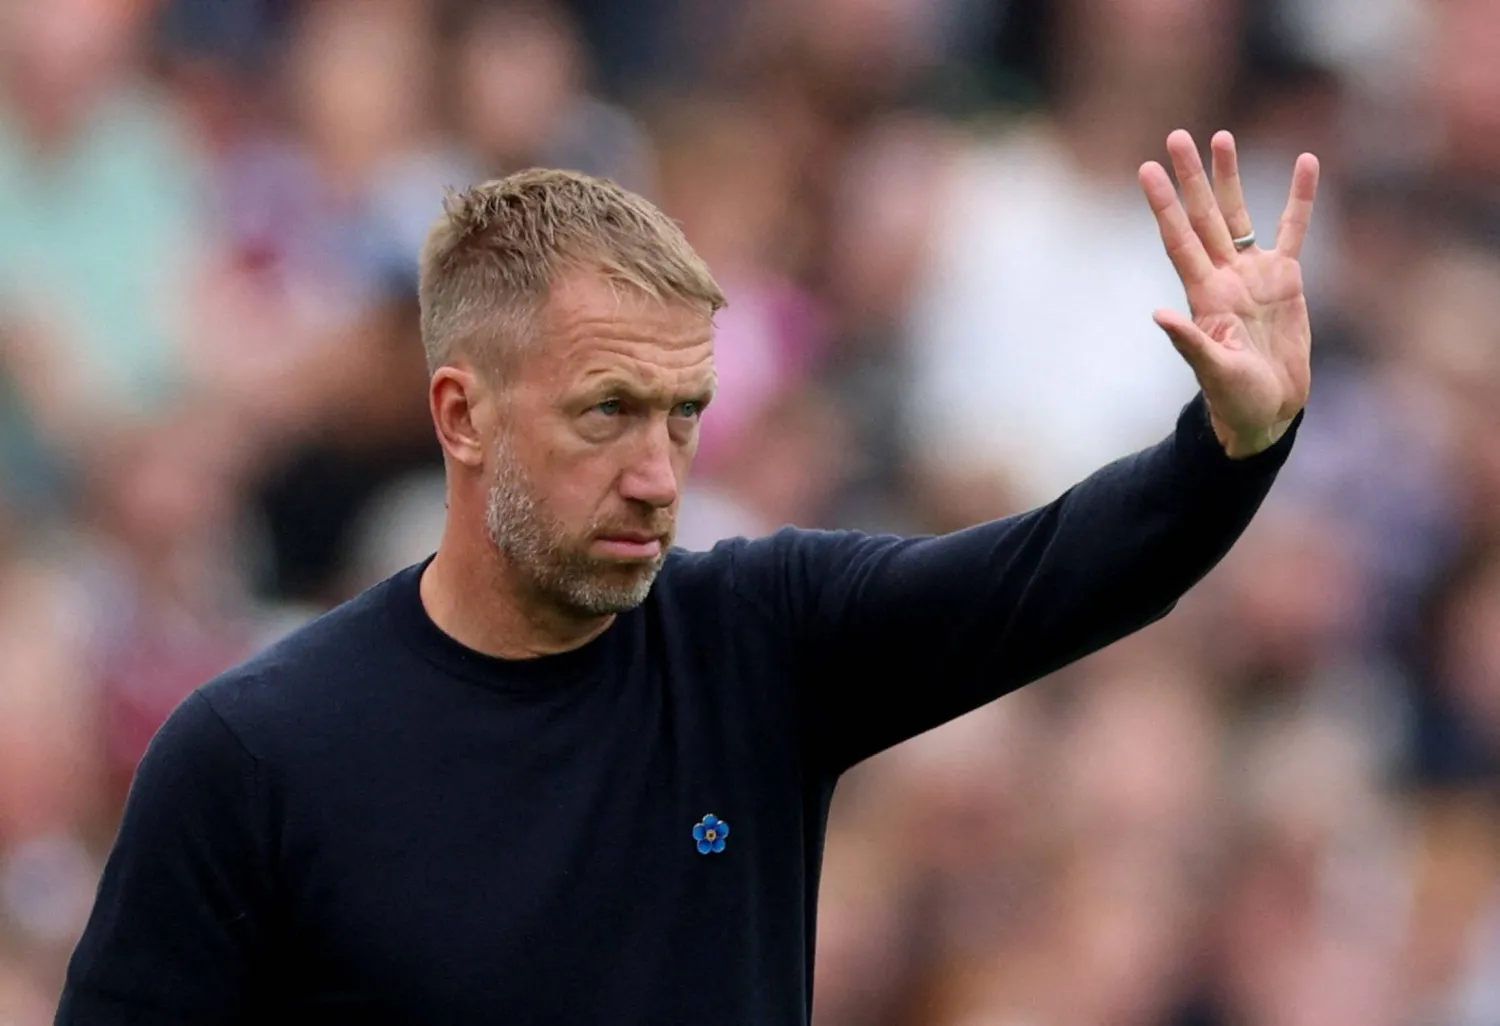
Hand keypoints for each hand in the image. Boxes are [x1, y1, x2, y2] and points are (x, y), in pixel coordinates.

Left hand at [1140, 130, 1319, 456]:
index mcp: (1203, 294)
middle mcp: (1222, 276)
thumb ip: (1190, 343)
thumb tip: (1158, 316)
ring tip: (1221, 137)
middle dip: (1190, 177)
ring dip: (1229, 177)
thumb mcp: (1213, 372)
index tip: (1146, 169)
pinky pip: (1293, 229)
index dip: (1163, 204)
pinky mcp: (1285, 280)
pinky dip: (1300, 198)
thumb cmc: (1234, 398)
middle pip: (1203, 215)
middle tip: (1176, 136)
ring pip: (1238, 214)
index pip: (1178, 238)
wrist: (1267, 410)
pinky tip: (1306, 163)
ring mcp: (1252, 274)